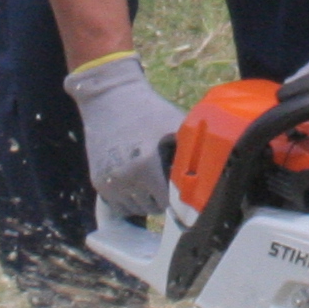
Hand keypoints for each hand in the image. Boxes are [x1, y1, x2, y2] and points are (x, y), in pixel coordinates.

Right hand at [63, 54, 186, 219]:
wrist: (109, 97)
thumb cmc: (148, 110)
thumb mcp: (174, 125)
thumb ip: (191, 149)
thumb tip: (211, 170)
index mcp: (146, 166)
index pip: (166, 202)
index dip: (177, 196)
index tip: (180, 186)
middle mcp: (125, 178)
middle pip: (152, 208)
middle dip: (162, 198)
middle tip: (166, 180)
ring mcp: (109, 182)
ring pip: (134, 209)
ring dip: (146, 201)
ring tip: (151, 181)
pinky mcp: (98, 181)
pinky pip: (119, 206)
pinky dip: (129, 200)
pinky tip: (136, 183)